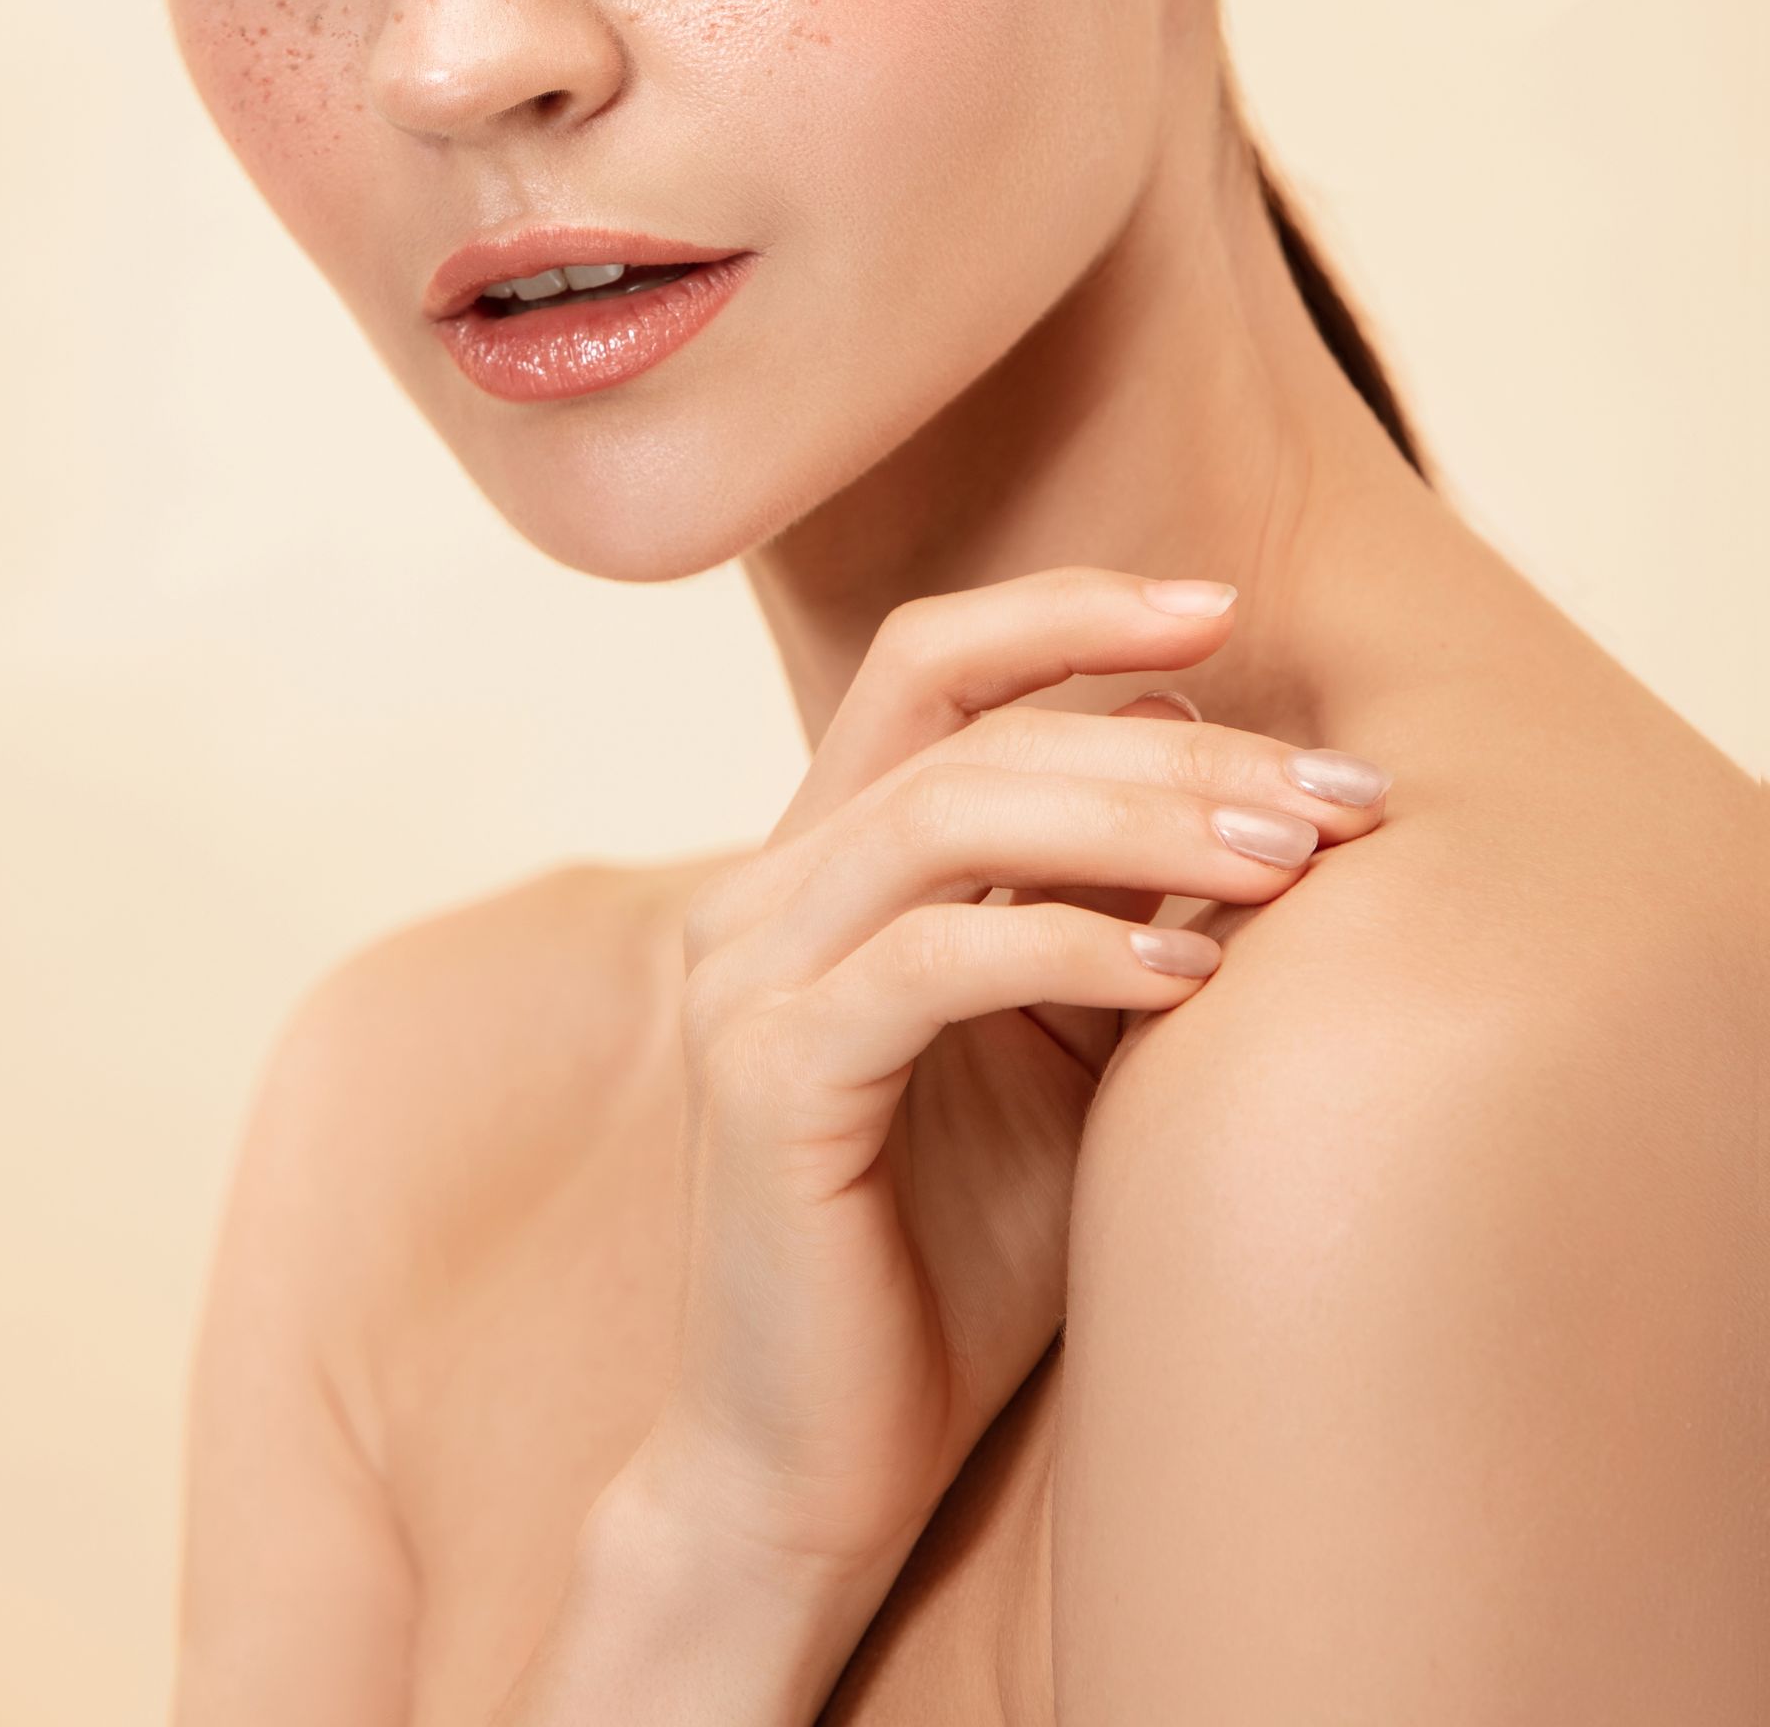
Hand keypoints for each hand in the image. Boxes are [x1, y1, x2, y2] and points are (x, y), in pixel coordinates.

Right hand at [614, 567, 1389, 1627]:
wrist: (815, 1469)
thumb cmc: (951, 1260)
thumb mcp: (1058, 1054)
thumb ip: (1108, 911)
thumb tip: (1234, 767)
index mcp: (821, 862)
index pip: (929, 663)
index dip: (1069, 610)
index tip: (1228, 604)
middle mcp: (764, 891)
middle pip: (958, 719)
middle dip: (1161, 733)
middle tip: (1326, 788)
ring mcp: (747, 978)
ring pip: (945, 812)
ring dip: (1138, 817)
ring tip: (1287, 860)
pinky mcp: (765, 1079)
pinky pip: (932, 961)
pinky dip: (1074, 945)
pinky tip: (1193, 975)